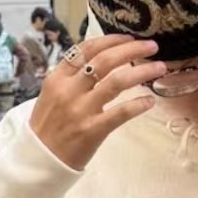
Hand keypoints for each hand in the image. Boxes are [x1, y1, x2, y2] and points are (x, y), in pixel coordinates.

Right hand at [30, 35, 165, 169]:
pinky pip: (121, 112)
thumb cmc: (48, 127)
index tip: (129, 37)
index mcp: (58, 78)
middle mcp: (69, 90)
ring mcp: (81, 110)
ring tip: (159, 68)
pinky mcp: (93, 130)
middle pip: (105, 60)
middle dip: (132, 49)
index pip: (86, 49)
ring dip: (142, 71)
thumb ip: (72, 77)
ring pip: (117, 82)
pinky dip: (138, 104)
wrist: (39, 159)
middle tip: (152, 46)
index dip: (111, 40)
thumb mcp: (52, 95)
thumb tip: (100, 59)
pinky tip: (150, 101)